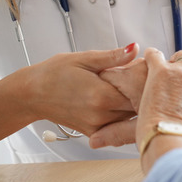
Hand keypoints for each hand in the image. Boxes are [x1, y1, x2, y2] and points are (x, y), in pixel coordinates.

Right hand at [23, 44, 138, 135]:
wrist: (33, 94)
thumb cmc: (54, 73)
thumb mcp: (84, 58)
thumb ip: (112, 57)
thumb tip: (134, 48)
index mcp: (101, 95)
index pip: (140, 92)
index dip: (147, 82)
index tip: (148, 72)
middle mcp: (100, 115)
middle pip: (138, 108)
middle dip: (143, 94)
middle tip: (143, 79)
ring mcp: (97, 127)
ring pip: (129, 120)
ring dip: (134, 106)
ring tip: (131, 90)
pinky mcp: (92, 133)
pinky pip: (116, 128)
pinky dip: (122, 117)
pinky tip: (118, 103)